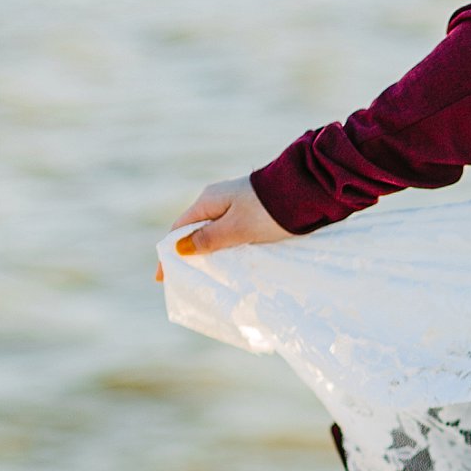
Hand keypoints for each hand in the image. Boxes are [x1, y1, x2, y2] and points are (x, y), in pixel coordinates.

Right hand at [162, 177, 286, 274]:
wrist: (306, 190)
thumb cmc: (268, 211)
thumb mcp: (236, 229)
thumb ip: (209, 239)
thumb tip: (180, 248)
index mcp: (208, 201)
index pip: (179, 229)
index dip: (170, 254)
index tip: (163, 277)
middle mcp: (218, 199)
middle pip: (195, 230)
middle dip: (188, 254)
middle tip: (184, 280)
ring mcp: (235, 203)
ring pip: (213, 231)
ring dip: (207, 251)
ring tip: (205, 275)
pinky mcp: (251, 209)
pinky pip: (229, 230)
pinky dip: (224, 246)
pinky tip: (228, 260)